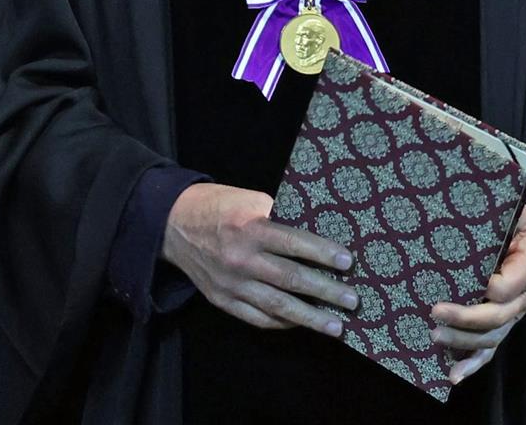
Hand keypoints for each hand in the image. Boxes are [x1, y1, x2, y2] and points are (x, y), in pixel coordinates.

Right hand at [162, 182, 356, 334]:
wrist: (173, 223)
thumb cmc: (218, 205)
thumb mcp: (249, 199)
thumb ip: (279, 215)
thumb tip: (314, 231)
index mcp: (249, 228)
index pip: (294, 243)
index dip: (323, 254)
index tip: (348, 262)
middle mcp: (241, 259)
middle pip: (290, 280)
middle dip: (325, 292)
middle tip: (352, 300)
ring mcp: (230, 284)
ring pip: (277, 307)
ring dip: (309, 318)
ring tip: (336, 326)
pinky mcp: (222, 300)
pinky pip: (257, 318)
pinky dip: (282, 323)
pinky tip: (301, 323)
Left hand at [430, 204, 525, 384]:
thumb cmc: (522, 224)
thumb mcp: (519, 212)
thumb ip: (504, 214)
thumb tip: (477, 206)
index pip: (508, 286)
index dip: (489, 288)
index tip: (463, 278)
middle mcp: (525, 296)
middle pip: (497, 316)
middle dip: (465, 317)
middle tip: (435, 311)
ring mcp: (515, 314)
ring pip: (492, 337)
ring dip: (463, 342)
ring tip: (435, 336)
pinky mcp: (504, 324)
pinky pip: (491, 349)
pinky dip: (473, 364)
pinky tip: (453, 375)